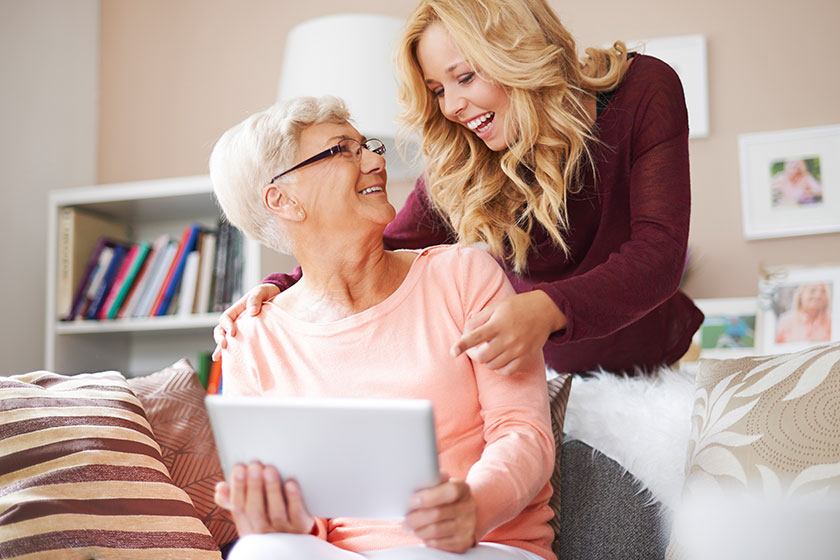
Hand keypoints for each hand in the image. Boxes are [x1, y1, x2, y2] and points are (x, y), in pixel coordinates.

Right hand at [212, 284, 280, 359]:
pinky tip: (229, 362)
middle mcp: (236, 320)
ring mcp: (241, 329)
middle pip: (221, 330)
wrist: (276, 297)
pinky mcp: (247, 336)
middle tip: (223, 345)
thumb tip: (252, 312)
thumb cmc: (266, 293)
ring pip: (226, 339)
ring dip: (221, 348)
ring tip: (218, 357)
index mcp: (237, 309)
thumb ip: (255, 299)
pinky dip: (231, 353)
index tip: (233, 332)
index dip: (227, 325)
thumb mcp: (261, 292)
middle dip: (220, 338)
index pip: (226, 318)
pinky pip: (237, 345)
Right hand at [214, 462, 314, 536]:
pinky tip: (290, 483)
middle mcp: (263, 530)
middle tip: (255, 465)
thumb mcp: (248, 512)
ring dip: (271, 489)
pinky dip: (293, 498)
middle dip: (254, 486)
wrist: (294, 538)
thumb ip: (233, 499)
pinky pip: (296, 513)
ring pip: (276, 512)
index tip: (239, 467)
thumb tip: (220, 486)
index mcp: (247, 525)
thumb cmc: (266, 516)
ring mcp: (283, 530)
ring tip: (269, 469)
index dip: (237, 487)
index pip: (238, 507)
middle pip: (256, 510)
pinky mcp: (301, 526)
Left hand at [404, 474, 476, 552]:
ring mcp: (467, 526)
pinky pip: (438, 544)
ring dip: (418, 530)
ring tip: (411, 527)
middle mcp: (468, 507)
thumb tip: (416, 477)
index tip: (412, 501)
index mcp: (462, 489)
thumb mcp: (443, 485)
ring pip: (435, 531)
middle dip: (416, 518)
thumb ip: (432, 480)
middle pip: (437, 514)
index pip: (449, 491)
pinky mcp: (463, 542)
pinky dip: (426, 539)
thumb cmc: (446, 498)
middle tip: (406, 519)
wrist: (465, 514)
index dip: (428, 497)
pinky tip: (422, 534)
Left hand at [450, 290, 565, 374]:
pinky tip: (498, 360)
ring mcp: (518, 350)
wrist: (545, 310)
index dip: (462, 345)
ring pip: (493, 365)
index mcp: (498, 324)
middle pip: (482, 357)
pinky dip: (498, 368)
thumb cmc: (518, 307)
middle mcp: (508, 338)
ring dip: (486, 361)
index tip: (452, 351)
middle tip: (474, 348)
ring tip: (488, 350)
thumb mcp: (496, 307)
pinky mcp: (526, 357)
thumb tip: (464, 333)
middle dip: (474, 354)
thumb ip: (478, 319)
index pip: (475, 337)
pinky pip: (507, 371)